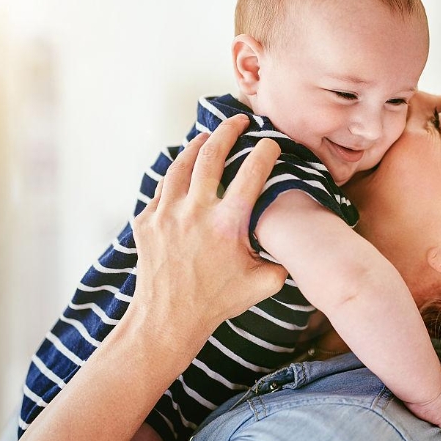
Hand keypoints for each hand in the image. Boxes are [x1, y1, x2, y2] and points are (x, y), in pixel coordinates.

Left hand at [131, 114, 287, 355]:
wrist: (166, 320)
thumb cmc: (216, 303)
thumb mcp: (261, 284)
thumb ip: (282, 262)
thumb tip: (293, 249)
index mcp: (228, 224)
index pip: (252, 174)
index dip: (265, 153)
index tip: (270, 144)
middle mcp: (196, 212)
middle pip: (211, 155)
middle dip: (227, 130)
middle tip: (238, 120)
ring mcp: (166, 214)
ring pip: (181, 164)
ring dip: (197, 145)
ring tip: (208, 136)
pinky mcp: (146, 221)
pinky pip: (162, 187)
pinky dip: (176, 174)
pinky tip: (184, 171)